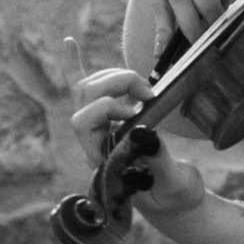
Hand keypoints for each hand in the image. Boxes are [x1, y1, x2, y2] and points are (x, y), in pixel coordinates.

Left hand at [69, 65, 209, 222]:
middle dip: (115, 85)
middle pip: (84, 97)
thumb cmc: (175, 196)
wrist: (175, 201)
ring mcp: (100, 127)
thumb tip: (146, 134)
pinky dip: (75, 63)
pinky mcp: (110, 116)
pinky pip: (84, 85)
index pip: (82, 124)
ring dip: (113, 77)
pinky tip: (68, 41)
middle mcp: (95, 141)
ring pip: (87, 87)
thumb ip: (158, 161)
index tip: (138, 111)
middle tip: (148, 95)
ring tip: (142, 88)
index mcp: (101, 159)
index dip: (105, 108)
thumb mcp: (174, 183)